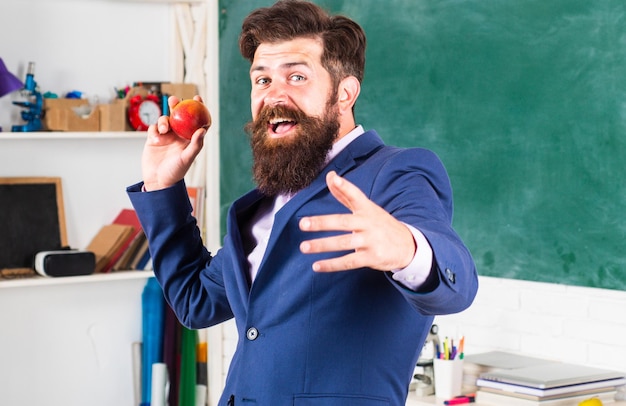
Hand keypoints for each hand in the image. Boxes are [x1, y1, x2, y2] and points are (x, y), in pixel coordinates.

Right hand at [141, 95, 205, 190]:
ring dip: (164, 120)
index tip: (198, 98)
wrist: (157, 181)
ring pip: (165, 120)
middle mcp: (178, 136)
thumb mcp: (187, 158)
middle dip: (177, 105)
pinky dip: (155, 129)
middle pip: (178, 116)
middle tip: (175, 100)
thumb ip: (195, 144)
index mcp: (189, 139)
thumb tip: (202, 130)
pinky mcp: (153, 138)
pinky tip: (156, 137)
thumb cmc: (175, 172)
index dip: (198, 109)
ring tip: (164, 130)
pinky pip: (154, 127)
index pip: (196, 121)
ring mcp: (166, 136)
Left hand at [299, 171, 415, 271]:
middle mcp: (368, 224)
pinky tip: (316, 266)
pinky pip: (348, 262)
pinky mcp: (371, 258)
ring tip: (304, 247)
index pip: (355, 195)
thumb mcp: (367, 208)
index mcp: (367, 209)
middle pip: (343, 222)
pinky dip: (332, 265)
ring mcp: (370, 241)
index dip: (344, 187)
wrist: (407, 246)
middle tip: (303, 224)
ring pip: (343, 243)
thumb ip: (346, 193)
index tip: (333, 179)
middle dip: (322, 223)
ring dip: (322, 245)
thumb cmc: (380, 224)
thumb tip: (330, 176)